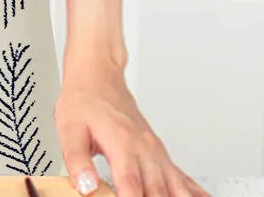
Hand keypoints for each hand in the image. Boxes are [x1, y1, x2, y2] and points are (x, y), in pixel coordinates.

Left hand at [55, 56, 211, 196]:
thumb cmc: (84, 102)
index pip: (131, 187)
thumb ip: (76, 159)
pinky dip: (195, 193)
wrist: (98, 78)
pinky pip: (184, 178)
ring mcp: (156, 152)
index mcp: (122, 143)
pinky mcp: (160, 155)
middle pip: (158, 192)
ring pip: (176, 188)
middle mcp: (144, 149)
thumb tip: (86, 186)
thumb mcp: (68, 128)